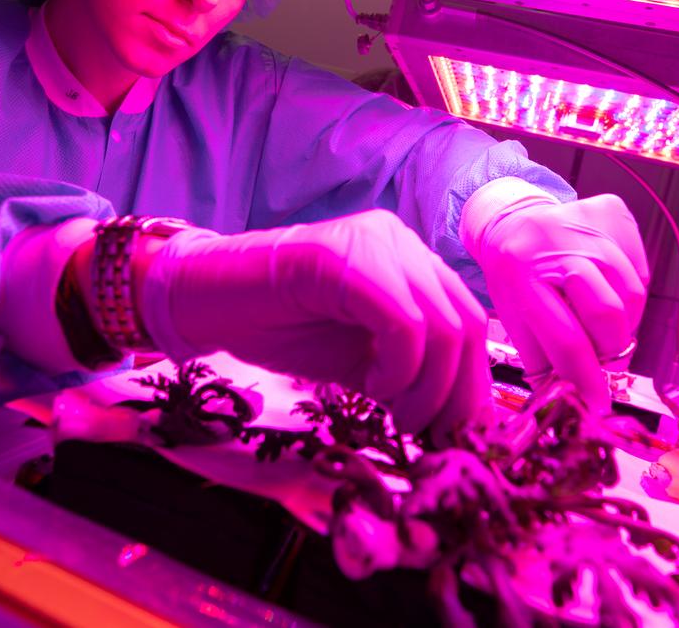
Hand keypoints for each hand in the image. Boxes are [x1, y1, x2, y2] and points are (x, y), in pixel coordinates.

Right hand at [138, 209, 488, 437]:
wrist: (207, 300)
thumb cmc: (278, 328)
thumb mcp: (359, 360)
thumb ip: (407, 376)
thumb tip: (457, 423)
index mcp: (411, 262)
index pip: (470, 322)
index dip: (472, 385)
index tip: (456, 434)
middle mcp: (401, 243)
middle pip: (466, 324)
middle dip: (458, 395)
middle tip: (431, 436)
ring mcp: (376, 243)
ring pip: (442, 325)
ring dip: (428, 389)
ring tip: (398, 418)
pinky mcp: (346, 257)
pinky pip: (402, 322)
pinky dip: (399, 369)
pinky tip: (372, 386)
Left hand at [464, 189, 648, 412]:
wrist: (514, 221)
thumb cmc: (515, 278)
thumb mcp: (515, 318)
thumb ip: (543, 362)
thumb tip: (574, 403)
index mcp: (517, 274)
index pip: (566, 339)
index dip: (588, 379)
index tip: (599, 403)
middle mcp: (552, 242)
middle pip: (608, 315)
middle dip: (609, 348)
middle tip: (600, 355)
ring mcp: (585, 222)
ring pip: (632, 296)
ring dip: (621, 323)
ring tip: (598, 322)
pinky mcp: (612, 212)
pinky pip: (640, 270)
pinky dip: (628, 293)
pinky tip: (605, 288)